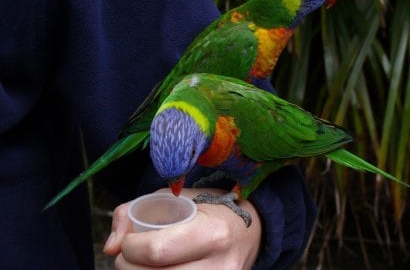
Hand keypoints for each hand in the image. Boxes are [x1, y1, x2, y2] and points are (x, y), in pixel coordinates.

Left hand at [103, 188, 261, 268]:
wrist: (248, 232)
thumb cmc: (208, 211)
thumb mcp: (174, 198)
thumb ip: (134, 213)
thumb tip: (110, 247)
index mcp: (212, 233)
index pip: (157, 250)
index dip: (130, 248)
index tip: (127, 241)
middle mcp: (220, 266)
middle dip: (128, 267)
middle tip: (127, 256)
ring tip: (140, 264)